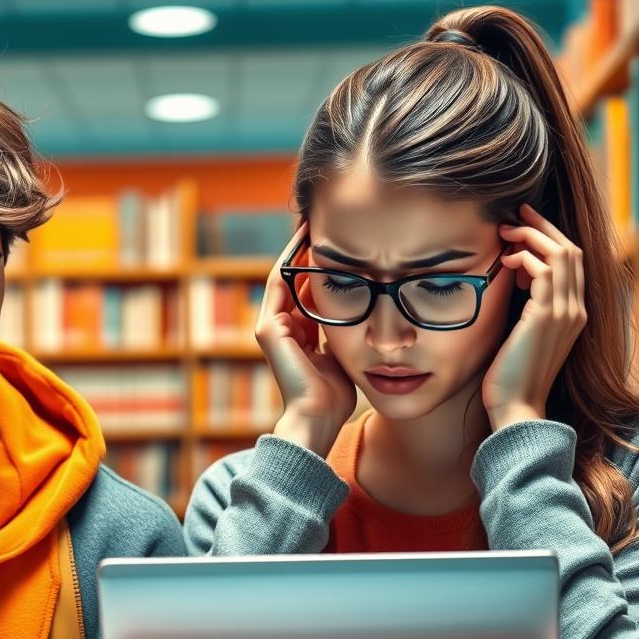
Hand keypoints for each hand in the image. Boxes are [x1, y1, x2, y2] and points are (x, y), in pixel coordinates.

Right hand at [256, 223, 356, 454]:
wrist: (317, 418)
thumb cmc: (334, 396)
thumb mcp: (343, 355)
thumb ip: (345, 334)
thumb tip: (368, 313)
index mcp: (296, 334)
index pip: (306, 290)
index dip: (321, 265)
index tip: (340, 240)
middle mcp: (279, 327)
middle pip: (294, 277)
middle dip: (309, 250)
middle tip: (327, 220)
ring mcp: (271, 326)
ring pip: (285, 275)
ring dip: (299, 248)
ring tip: (316, 221)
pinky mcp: (269, 329)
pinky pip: (281, 282)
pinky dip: (294, 260)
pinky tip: (311, 239)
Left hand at [482, 203, 586, 431]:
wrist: (516, 407)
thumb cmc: (510, 376)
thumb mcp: (519, 335)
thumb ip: (523, 309)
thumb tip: (509, 282)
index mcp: (572, 314)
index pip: (571, 263)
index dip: (549, 239)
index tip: (523, 226)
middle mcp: (575, 310)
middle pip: (571, 250)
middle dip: (542, 227)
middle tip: (515, 214)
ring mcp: (565, 313)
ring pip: (561, 254)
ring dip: (531, 236)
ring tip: (505, 233)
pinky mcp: (547, 317)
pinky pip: (543, 272)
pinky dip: (525, 259)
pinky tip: (505, 262)